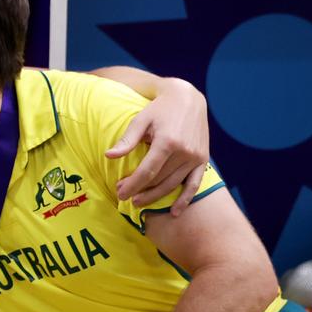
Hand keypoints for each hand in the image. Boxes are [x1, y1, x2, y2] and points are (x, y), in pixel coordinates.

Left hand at [106, 78, 208, 214]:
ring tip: (139, 202)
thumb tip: (109, 156)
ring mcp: (195, 157)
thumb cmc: (159, 109)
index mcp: (167, 141)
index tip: (119, 193)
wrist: (187, 99)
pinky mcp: (203, 160)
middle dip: (140, 190)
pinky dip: (185, 199)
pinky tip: (175, 212)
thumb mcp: (140, 120)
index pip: (147, 171)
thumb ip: (127, 141)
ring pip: (173, 184)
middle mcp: (184, 151)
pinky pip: (194, 184)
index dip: (132, 184)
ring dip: (155, 196)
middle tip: (124, 197)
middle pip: (159, 180)